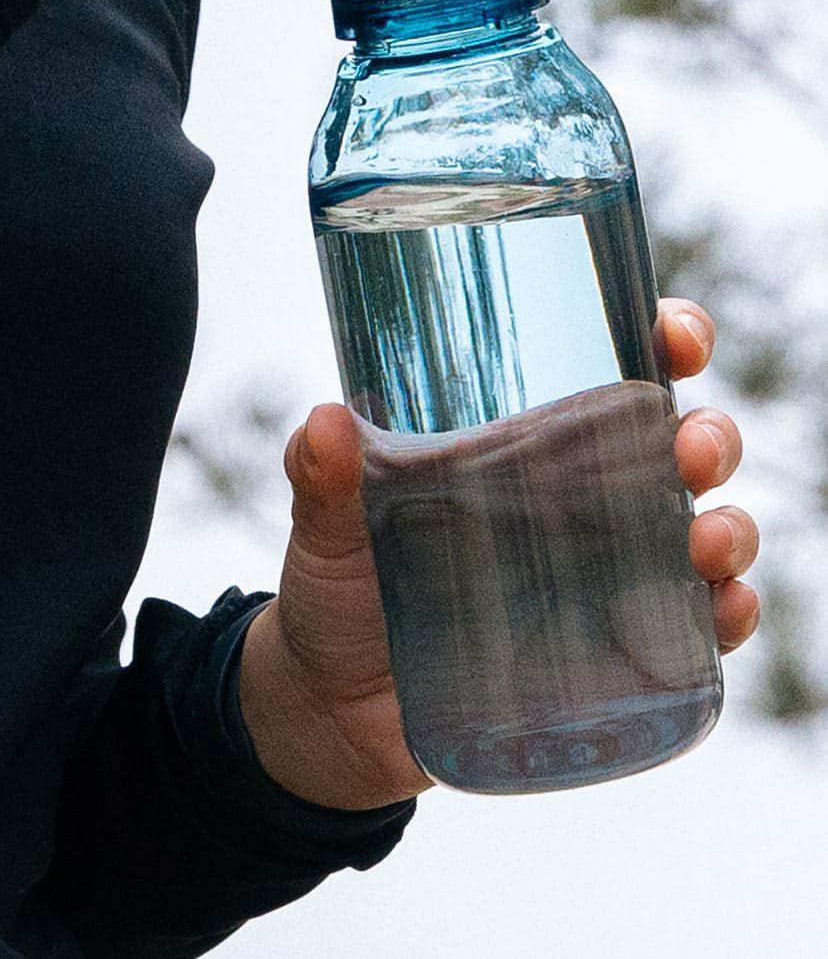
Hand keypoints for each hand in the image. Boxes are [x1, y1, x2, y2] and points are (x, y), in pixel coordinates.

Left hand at [239, 297, 758, 809]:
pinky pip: (692, 631)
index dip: (663, 339)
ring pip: (700, 532)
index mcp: (518, 440)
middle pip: (674, 445)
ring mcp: (601, 575)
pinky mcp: (610, 653)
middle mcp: (574, 498)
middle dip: (707, 436)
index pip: (609, 368)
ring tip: (706, 542)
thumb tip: (326, 421)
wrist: (331, 711)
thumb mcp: (325, 522)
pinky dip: (723, 617)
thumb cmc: (335, 590)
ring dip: (727, 529)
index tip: (677, 335)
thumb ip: (320, 474)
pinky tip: (719, 612)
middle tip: (691, 449)